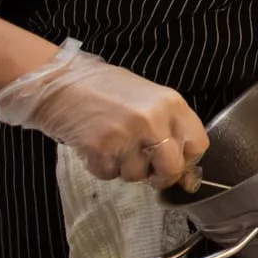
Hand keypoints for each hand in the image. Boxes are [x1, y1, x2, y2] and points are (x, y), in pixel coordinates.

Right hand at [0, 40, 207, 187]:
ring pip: (137, 176)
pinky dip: (101, 167)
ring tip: (112, 145)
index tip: (174, 162)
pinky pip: (108, 174)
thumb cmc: (105, 88)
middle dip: (160, 177)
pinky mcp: (100, 149)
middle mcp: (154, 120)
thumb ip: (167, 127)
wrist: (59, 81)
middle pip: (172, 169)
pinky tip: (95, 147)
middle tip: (147, 171)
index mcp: (172, 104)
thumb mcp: (147, 99)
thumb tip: (183, 167)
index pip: (198, 145)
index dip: (187, 160)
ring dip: (124, 169)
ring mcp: (127, 135)